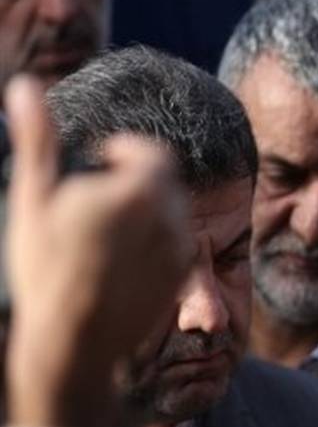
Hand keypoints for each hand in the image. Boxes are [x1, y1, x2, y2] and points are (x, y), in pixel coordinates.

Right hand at [3, 75, 186, 426]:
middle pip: (164, 183)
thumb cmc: (47, 268)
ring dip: (146, 212)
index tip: (101, 159)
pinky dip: (154, 242)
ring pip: (172, 214)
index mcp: (142, 191)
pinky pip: (176, 246)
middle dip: (135, 180)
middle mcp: (173, 219)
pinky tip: (118, 260)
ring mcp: (182, 253)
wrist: (73, 341)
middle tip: (97, 196)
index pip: (154, 152)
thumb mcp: (34, 198)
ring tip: (104, 231)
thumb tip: (25, 85)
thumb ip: (38, 139)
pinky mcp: (182, 281)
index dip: (127, 151)